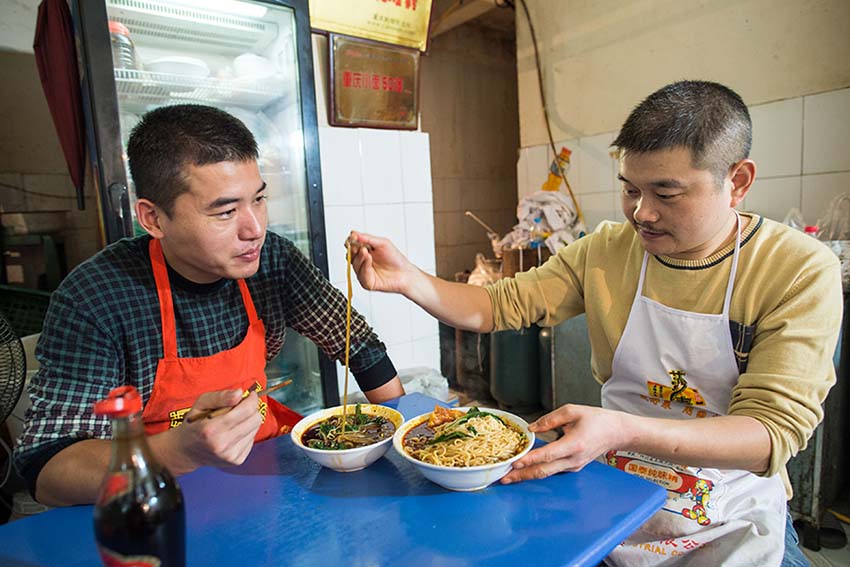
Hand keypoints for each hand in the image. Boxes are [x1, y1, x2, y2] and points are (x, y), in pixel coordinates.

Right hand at [157, 389, 263, 473]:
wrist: (186, 451)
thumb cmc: (194, 424)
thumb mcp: (201, 404)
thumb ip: (220, 397)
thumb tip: (239, 393)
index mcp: (212, 429)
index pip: (247, 410)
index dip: (252, 399)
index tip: (250, 394)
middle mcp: (222, 444)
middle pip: (255, 419)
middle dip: (252, 409)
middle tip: (241, 406)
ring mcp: (230, 455)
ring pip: (256, 429)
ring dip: (248, 421)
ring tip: (233, 421)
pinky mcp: (236, 461)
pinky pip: (252, 440)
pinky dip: (246, 432)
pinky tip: (233, 432)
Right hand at [347, 231, 418, 294]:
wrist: (405, 273)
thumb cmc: (395, 259)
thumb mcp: (382, 243)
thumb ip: (368, 238)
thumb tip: (354, 233)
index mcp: (364, 251)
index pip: (351, 244)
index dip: (350, 240)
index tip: (353, 236)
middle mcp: (362, 261)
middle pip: (349, 254)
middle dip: (353, 249)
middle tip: (358, 245)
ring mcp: (363, 272)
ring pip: (354, 264)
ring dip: (359, 257)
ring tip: (366, 252)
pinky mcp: (367, 282)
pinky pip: (361, 275)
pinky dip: (364, 266)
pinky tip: (369, 260)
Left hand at [501, 404, 628, 483]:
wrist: (616, 432)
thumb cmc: (597, 420)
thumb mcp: (572, 411)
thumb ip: (549, 419)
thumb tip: (531, 427)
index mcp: (574, 444)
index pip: (548, 454)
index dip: (530, 459)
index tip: (515, 462)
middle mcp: (573, 459)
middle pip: (544, 471)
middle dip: (522, 475)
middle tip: (504, 478)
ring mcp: (574, 466)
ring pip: (547, 473)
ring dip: (528, 475)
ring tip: (510, 476)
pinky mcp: (573, 467)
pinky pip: (553, 470)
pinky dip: (538, 470)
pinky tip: (525, 469)